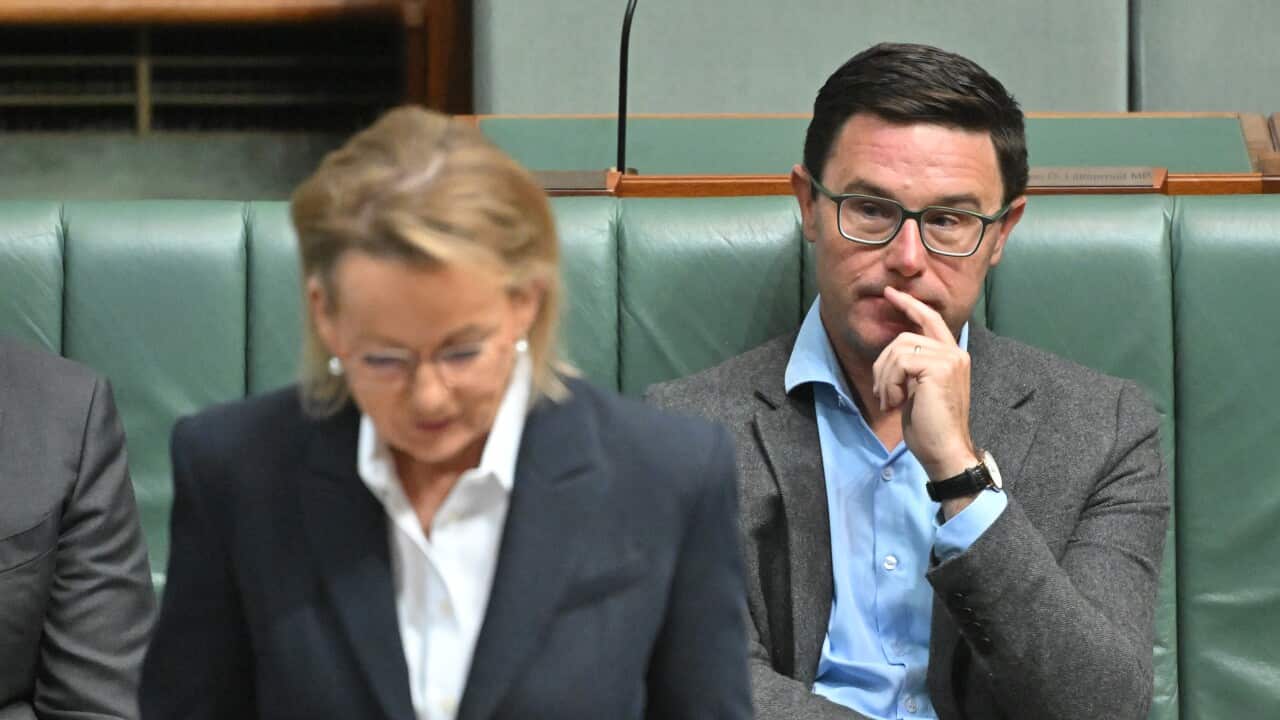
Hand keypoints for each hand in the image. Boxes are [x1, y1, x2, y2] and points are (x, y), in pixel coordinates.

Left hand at [872, 287, 978, 480]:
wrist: (945, 451)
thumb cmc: (929, 427)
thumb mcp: (918, 389)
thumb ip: (913, 366)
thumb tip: (892, 353)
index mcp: (952, 356)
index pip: (930, 319)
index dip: (909, 304)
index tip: (890, 293)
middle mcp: (955, 353)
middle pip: (904, 336)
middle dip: (883, 363)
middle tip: (883, 393)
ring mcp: (949, 359)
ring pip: (898, 349)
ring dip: (885, 377)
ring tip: (889, 401)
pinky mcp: (939, 368)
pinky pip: (899, 362)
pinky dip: (889, 383)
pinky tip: (895, 402)